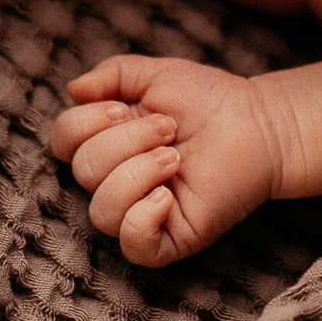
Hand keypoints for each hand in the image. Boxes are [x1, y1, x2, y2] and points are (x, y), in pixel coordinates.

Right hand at [49, 53, 281, 266]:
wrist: (258, 123)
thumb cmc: (209, 99)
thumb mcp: (155, 75)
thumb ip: (111, 74)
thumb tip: (73, 90)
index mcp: (108, 141)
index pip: (64, 141)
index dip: (86, 122)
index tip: (126, 106)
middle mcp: (117, 179)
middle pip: (84, 170)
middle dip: (126, 141)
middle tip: (168, 128)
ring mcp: (142, 212)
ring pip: (102, 211)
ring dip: (138, 174)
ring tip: (175, 157)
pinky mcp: (170, 239)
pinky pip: (133, 246)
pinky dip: (142, 219)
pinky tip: (167, 196)